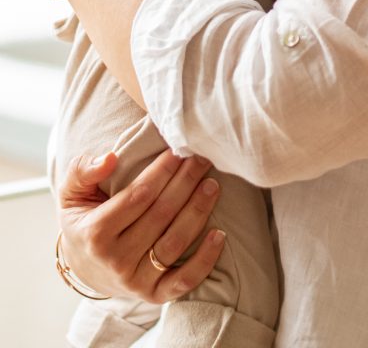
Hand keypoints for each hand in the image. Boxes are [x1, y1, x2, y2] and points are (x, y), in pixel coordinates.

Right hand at [58, 149, 224, 302]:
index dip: (162, 171)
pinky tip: (219, 234)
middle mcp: (116, 260)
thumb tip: (110, 158)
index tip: (178, 149)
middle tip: (202, 159)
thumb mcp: (72, 194)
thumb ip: (82, 171)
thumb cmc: (83, 219)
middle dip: (186, 182)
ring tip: (212, 185)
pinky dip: (205, 260)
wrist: (84, 266)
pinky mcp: (154, 294)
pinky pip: (184, 281)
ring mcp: (136, 281)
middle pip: (161, 215)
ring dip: (198, 211)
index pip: (138, 196)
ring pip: (175, 242)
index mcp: (96, 233)